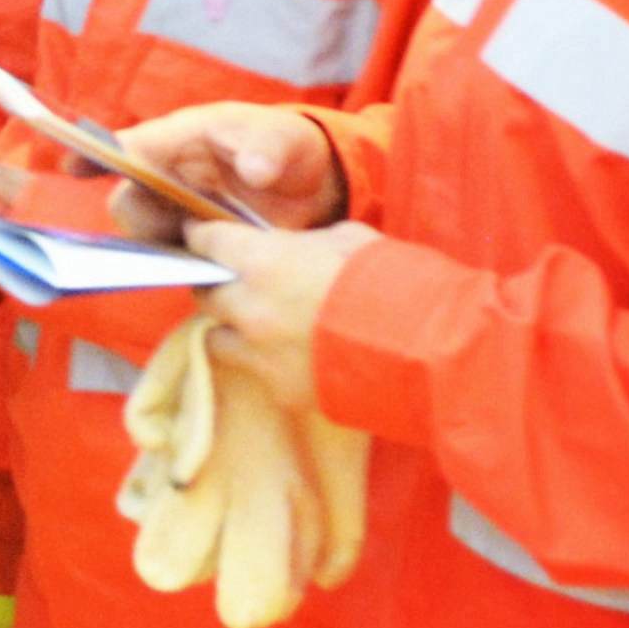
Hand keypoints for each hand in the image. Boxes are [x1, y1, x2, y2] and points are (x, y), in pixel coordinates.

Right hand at [105, 104, 348, 243]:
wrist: (314, 187)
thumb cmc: (286, 147)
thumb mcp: (284, 139)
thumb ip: (268, 149)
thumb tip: (254, 170)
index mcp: (178, 139)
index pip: (124, 146)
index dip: (92, 155)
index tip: (71, 167)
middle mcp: (166, 176)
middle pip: (128, 203)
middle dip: (144, 220)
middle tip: (186, 228)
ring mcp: (177, 212)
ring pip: (145, 237)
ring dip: (166, 248)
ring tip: (207, 248)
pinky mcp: (192, 243)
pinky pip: (170, 259)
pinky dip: (182, 267)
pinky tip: (210, 267)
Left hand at [176, 218, 378, 412]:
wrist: (427, 349)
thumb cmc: (393, 280)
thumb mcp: (348, 239)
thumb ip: (307, 244)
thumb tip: (297, 250)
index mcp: (262, 263)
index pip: (207, 243)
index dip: (203, 237)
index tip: (201, 235)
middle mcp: (249, 310)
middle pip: (204, 293)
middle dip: (214, 283)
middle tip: (230, 278)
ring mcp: (261, 356)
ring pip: (219, 339)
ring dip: (233, 328)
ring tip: (259, 323)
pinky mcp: (281, 392)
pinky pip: (257, 372)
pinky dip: (268, 362)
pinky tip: (294, 355)